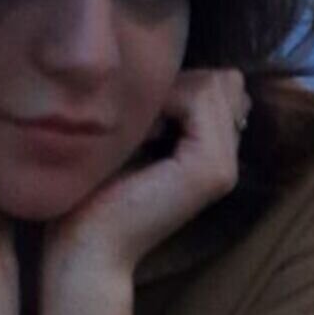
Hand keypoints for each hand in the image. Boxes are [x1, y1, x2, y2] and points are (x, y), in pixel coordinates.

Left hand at [46, 67, 249, 278]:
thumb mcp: (135, 133)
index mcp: (214, 152)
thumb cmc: (95, 190)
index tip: (138, 120)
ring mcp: (225, 166)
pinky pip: (198, 98)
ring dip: (164, 94)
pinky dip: (161, 102)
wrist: (85, 246)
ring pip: (212, 83)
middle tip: (137, 127)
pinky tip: (136, 136)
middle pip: (220, 79)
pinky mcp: (211, 168)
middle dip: (174, 85)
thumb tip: (189, 69)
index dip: (176, 84)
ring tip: (136, 133)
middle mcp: (229, 159)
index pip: (220, 82)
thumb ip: (166, 104)